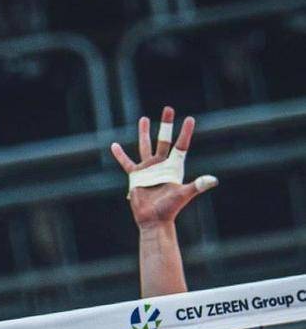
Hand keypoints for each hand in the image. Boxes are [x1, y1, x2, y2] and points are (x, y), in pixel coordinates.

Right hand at [110, 106, 215, 229]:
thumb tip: (213, 180)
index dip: (185, 133)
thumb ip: (197, 186)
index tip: (189, 119)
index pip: (181, 145)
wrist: (153, 220)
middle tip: (168, 109)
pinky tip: (115, 145)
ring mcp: (148, 169)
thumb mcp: (184, 195)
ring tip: (144, 119)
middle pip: (164, 140)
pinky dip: (120, 155)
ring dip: (144, 133)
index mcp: (174, 167)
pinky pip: (127, 162)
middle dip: (165, 124)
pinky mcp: (136, 176)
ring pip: (145, 146)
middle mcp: (161, 164)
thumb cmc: (170, 208)